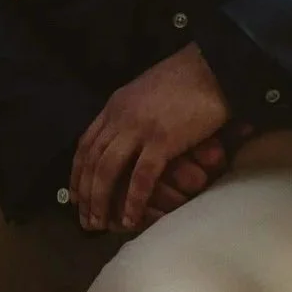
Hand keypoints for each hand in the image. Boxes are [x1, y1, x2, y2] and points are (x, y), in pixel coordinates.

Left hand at [72, 44, 231, 234]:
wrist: (214, 67)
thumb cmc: (187, 79)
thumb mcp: (147, 91)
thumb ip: (133, 111)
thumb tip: (128, 134)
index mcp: (115, 106)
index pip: (85, 145)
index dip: (78, 173)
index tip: (77, 196)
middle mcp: (120, 117)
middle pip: (92, 161)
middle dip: (85, 194)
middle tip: (85, 220)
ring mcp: (139, 128)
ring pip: (107, 171)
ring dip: (101, 200)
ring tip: (100, 224)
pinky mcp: (162, 140)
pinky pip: (141, 177)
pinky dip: (133, 200)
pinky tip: (131, 218)